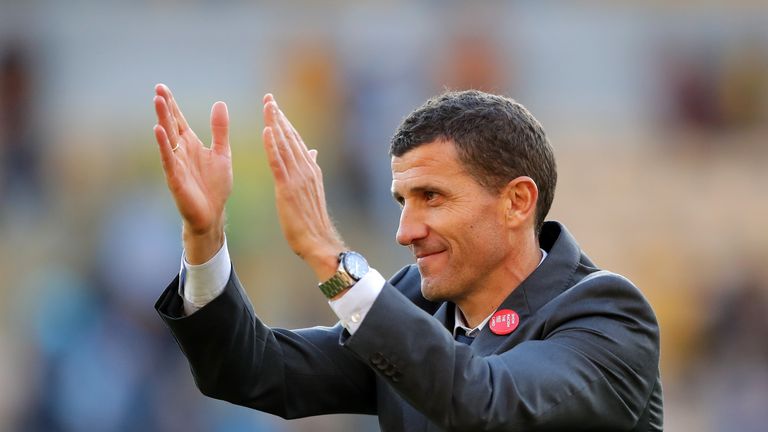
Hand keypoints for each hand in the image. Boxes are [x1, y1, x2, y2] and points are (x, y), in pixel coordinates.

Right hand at [152, 84, 232, 263]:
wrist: (213, 213)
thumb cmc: (215, 186)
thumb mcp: (222, 153)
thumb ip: (219, 130)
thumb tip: (219, 103)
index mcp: (191, 144)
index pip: (179, 120)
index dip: (172, 105)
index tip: (162, 87)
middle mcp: (181, 151)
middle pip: (171, 125)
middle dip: (165, 107)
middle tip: (157, 88)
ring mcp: (177, 164)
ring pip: (168, 138)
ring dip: (162, 120)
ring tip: (157, 101)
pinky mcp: (175, 178)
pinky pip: (168, 159)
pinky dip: (163, 145)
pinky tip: (158, 130)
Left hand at [262, 94, 343, 280]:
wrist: (319, 241)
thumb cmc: (313, 221)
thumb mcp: (313, 190)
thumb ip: (311, 168)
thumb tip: (313, 151)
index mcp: (311, 169)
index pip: (296, 140)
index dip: (286, 122)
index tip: (275, 106)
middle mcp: (306, 169)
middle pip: (290, 137)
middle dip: (279, 116)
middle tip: (268, 98)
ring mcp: (298, 178)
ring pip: (284, 145)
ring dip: (275, 124)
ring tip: (267, 106)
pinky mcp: (287, 189)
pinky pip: (278, 163)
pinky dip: (272, 145)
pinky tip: (267, 131)